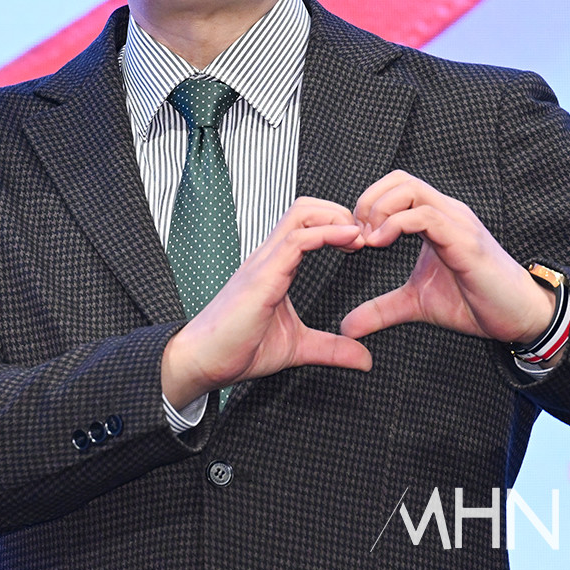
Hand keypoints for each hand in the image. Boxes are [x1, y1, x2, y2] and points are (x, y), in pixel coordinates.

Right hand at [161, 196, 371, 408]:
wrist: (203, 362)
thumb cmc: (239, 349)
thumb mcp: (298, 348)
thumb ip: (331, 348)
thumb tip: (365, 359)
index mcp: (276, 266)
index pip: (306, 223)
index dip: (337, 224)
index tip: (362, 243)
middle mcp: (269, 256)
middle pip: (305, 207)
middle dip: (339, 212)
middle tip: (365, 237)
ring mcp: (265, 262)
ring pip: (301, 214)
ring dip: (336, 218)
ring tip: (360, 236)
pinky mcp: (262, 276)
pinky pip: (296, 240)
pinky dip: (327, 234)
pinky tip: (349, 242)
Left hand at [339, 170, 554, 346]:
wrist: (518, 317)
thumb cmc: (473, 302)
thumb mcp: (415, 304)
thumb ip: (381, 309)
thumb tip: (348, 327)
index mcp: (434, 218)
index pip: (395, 185)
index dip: (367, 203)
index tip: (353, 237)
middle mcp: (446, 211)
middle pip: (399, 178)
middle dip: (368, 201)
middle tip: (356, 235)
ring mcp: (456, 222)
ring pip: (410, 188)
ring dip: (379, 210)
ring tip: (367, 240)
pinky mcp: (464, 240)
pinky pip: (425, 215)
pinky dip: (396, 224)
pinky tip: (381, 243)